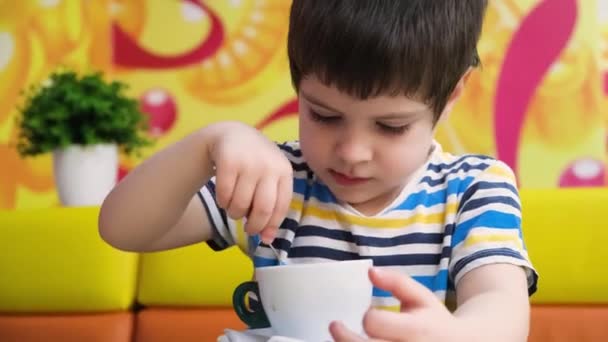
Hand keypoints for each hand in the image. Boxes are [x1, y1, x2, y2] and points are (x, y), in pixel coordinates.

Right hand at [207, 122, 292, 243]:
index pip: (281, 207)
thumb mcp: (269, 179)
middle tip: (248, 228)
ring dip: (234, 213)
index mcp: (284, 171)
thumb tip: (268, 240)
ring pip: (240, 205)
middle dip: (254, 226)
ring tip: (234, 207)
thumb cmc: (255, 164)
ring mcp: (248, 162)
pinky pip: (223, 195)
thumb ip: (272, 206)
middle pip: (262, 209)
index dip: (271, 225)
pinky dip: (222, 202)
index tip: (262, 236)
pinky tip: (224, 196)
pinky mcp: (228, 160)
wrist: (232, 134)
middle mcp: (269, 165)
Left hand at [330, 268, 466, 341]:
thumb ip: (397, 281)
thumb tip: (370, 272)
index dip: (369, 317)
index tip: (368, 313)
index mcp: (416, 329)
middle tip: (334, 326)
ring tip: (340, 338)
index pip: (377, 324)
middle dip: (344, 337)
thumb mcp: (421, 296)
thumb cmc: (434, 320)